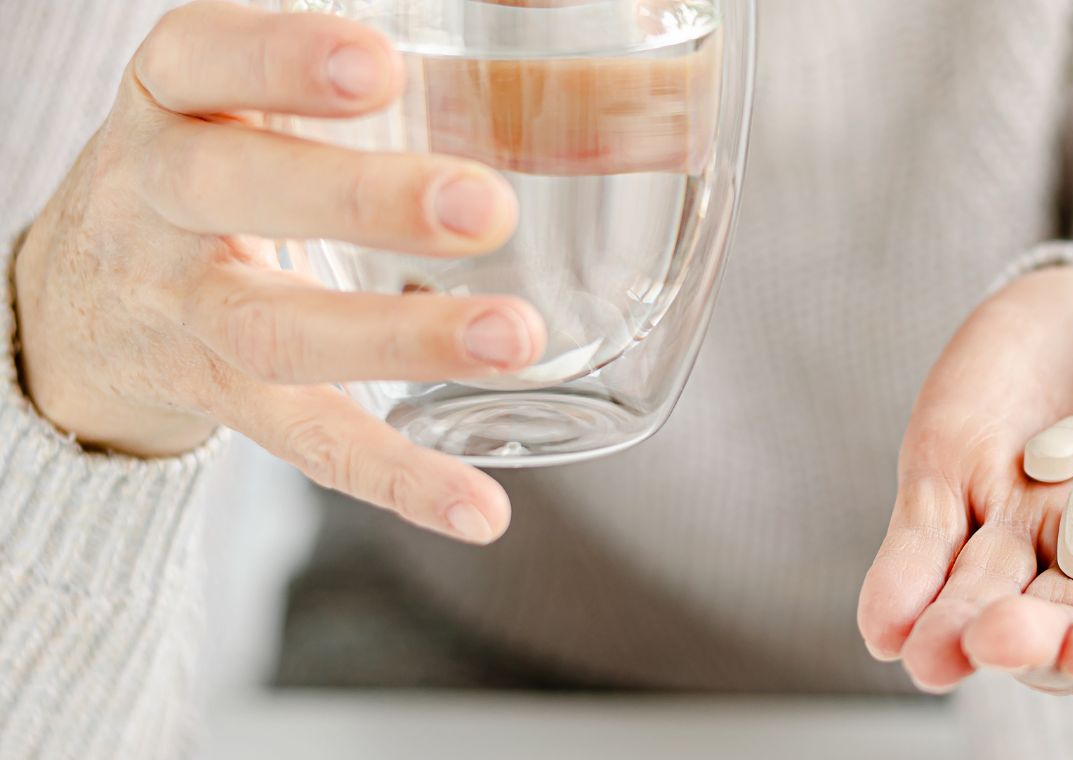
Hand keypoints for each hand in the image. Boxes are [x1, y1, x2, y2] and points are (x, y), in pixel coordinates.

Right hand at [15, 1, 539, 542]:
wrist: (79, 294)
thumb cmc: (221, 161)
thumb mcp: (266, 101)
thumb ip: (411, 84)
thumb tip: (631, 95)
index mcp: (175, 98)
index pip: (201, 59)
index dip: (280, 60)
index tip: (380, 69)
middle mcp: (159, 198)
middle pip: (234, 190)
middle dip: (359, 199)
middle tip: (485, 207)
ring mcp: (182, 311)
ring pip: (273, 330)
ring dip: (398, 338)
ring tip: (513, 338)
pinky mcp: (223, 401)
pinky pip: (308, 442)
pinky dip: (398, 479)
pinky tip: (481, 510)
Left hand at [857, 266, 1072, 693]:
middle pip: (1063, 631)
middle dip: (1029, 641)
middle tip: (995, 638)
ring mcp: (1018, 534)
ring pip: (982, 603)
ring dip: (953, 632)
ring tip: (924, 650)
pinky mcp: (950, 493)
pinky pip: (922, 550)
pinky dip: (900, 587)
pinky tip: (881, 622)